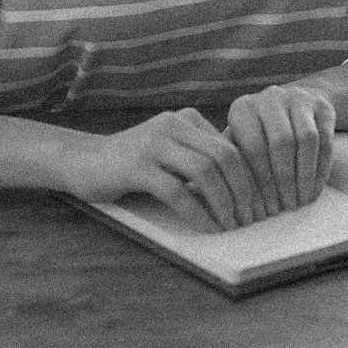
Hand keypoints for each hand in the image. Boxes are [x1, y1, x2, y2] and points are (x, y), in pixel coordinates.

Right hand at [61, 108, 265, 232]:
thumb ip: (202, 157)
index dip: (253, 176)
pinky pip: (177, 191)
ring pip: (205, 171)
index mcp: (187, 119)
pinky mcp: (137, 166)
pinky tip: (208, 228)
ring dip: (225, 202)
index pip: (232, 145)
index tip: (263, 203)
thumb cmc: (135, 163)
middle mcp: (173, 124)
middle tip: (253, 217)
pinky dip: (198, 213)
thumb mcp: (173, 153)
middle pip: (224, 156)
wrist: (83, 161)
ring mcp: (154, 143)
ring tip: (233, 225)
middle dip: (245, 190)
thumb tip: (249, 182)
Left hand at [226, 85, 335, 213]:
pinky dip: (321, 169)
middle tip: (287, 206)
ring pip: (306, 139)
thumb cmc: (259, 136)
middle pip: (282, 142)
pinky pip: (325, 139)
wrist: (292, 105)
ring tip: (301, 200)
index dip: (261, 180)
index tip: (265, 207)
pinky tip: (315, 189)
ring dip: (305, 175)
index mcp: (244, 108)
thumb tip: (225, 197)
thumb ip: (234, 165)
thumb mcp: (241, 143)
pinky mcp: (322, 105)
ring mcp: (298, 97)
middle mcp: (270, 97)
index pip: (253, 147)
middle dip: (285, 179)